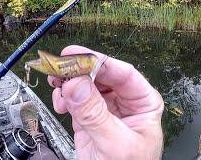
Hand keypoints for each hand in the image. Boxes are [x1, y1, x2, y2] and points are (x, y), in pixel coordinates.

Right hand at [48, 45, 163, 159]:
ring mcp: (104, 107)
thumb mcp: (115, 143)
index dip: (99, 61)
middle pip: (100, 75)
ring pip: (85, 84)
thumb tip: (77, 84)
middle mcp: (123, 101)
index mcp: (143, 102)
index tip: (77, 56)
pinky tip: (61, 103)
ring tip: (57, 83)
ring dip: (69, 82)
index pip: (122, 73)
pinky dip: (64, 97)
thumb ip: (95, 115)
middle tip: (60, 67)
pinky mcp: (88, 116)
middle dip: (79, 70)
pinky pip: (74, 98)